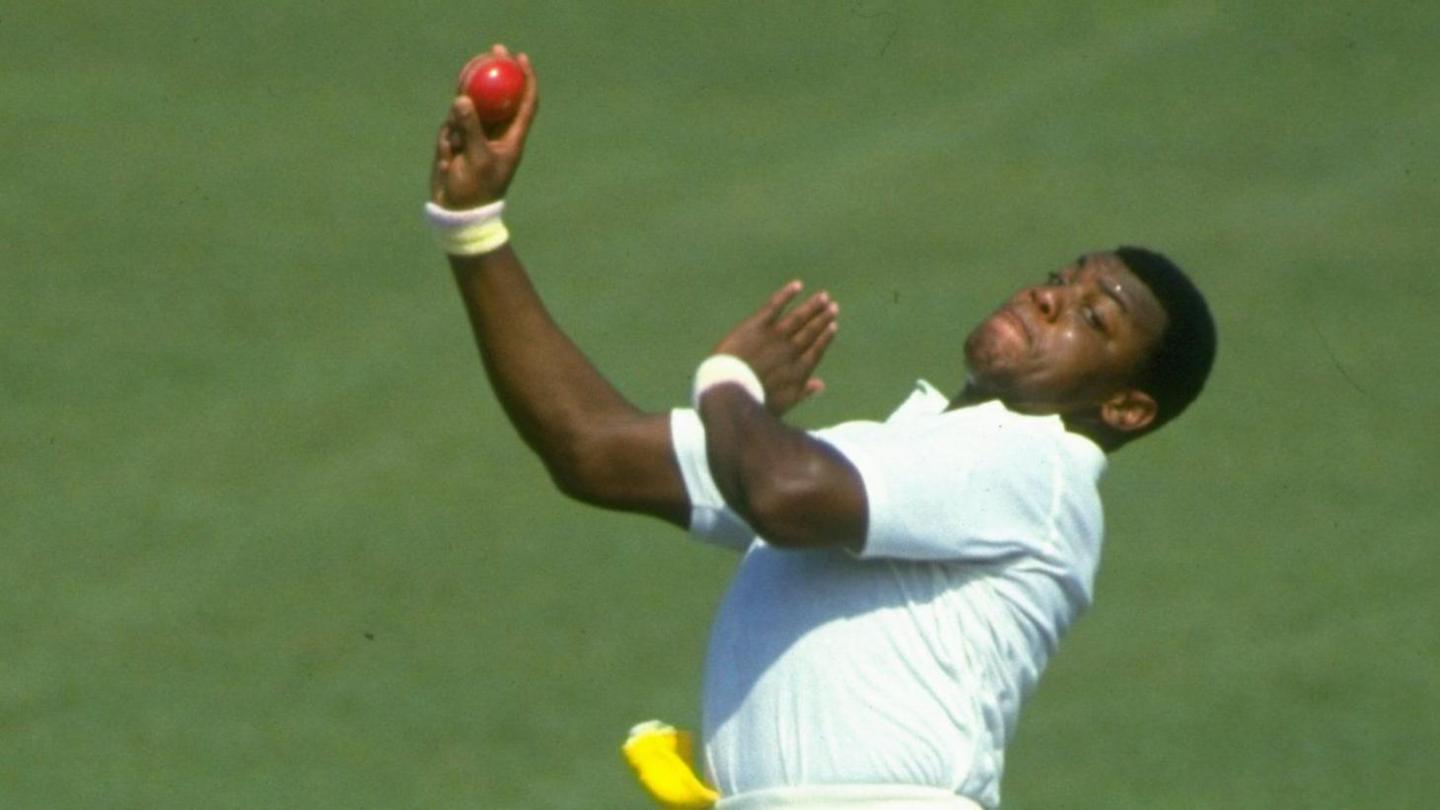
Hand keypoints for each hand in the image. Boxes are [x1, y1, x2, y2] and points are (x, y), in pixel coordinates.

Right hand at [430, 44, 538, 208]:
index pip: (526, 103)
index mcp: (512, 138)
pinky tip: (449, 158)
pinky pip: (450, 126)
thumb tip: (462, 99)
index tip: (521, 58)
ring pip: (469, 108)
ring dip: (460, 121)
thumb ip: (470, 129)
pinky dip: (448, 138)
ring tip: (458, 147)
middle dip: (495, 72)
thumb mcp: (476, 159)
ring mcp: (476, 135)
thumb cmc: (475, 191)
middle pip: (499, 96)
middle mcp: (496, 134)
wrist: (457, 213)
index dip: (527, 79)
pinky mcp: (457, 140)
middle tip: (491, 51)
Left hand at [713, 281, 839, 415]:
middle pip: (811, 331)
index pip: (817, 350)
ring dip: (812, 305)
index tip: (833, 325)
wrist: (730, 390)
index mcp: (798, 370)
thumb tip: (821, 384)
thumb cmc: (755, 402)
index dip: (826, 337)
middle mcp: (791, 350)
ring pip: (798, 317)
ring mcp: (775, 336)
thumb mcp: (783, 404)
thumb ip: (803, 392)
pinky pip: (775, 305)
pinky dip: (787, 294)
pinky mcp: (757, 325)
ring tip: (823, 296)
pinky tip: (797, 285)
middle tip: (833, 306)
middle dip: (823, 318)